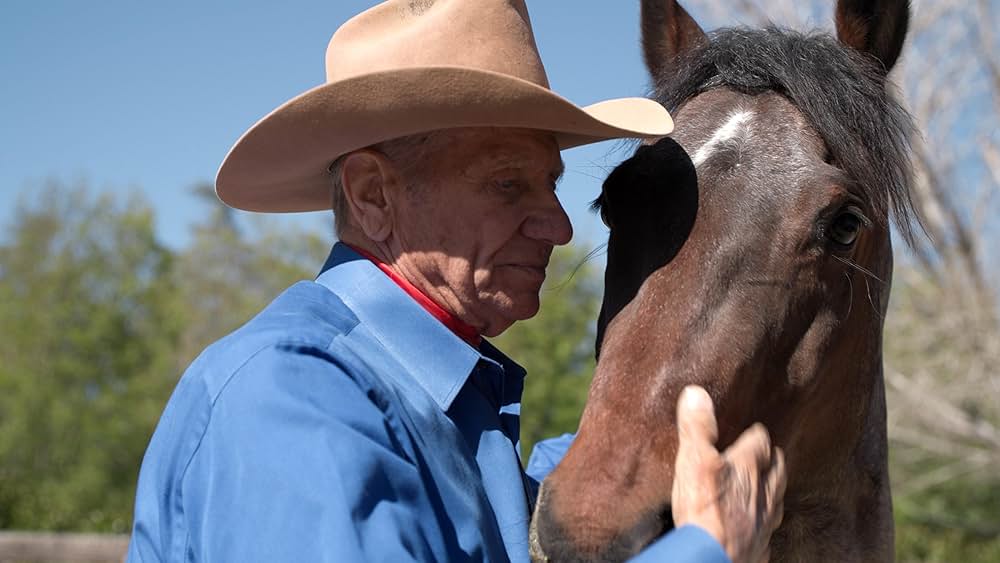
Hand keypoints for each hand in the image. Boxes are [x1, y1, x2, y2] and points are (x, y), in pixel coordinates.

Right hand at [670, 386, 785, 562]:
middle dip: (774, 462)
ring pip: (776, 503)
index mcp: (748, 469)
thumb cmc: (704, 509)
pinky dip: (764, 527)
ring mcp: (763, 524)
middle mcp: (762, 495)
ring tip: (772, 487)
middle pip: (776, 473)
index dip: (757, 436)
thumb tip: (697, 393)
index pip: (759, 444)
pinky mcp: (757, 549)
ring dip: (774, 493)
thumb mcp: (694, 461)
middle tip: (773, 455)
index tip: (757, 431)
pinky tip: (760, 529)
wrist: (714, 558)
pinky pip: (766, 534)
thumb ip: (697, 428)